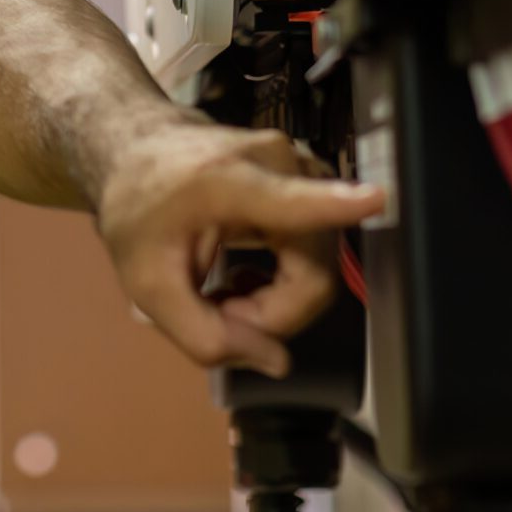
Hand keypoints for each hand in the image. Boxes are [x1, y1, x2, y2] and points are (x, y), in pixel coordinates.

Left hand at [94, 119, 385, 376]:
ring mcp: (300, 167)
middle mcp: (276, 165)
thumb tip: (277, 362)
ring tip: (224, 293)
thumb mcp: (148, 286)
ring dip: (275, 297)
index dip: (337, 205)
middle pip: (311, 271)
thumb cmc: (137, 212)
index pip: (292, 200)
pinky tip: (243, 277)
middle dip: (268, 312)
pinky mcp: (311, 178)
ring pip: (317, 265)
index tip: (377, 199)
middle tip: (218, 310)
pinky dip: (284, 277)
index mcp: (227, 182)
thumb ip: (203, 335)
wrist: (134, 149)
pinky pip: (316, 249)